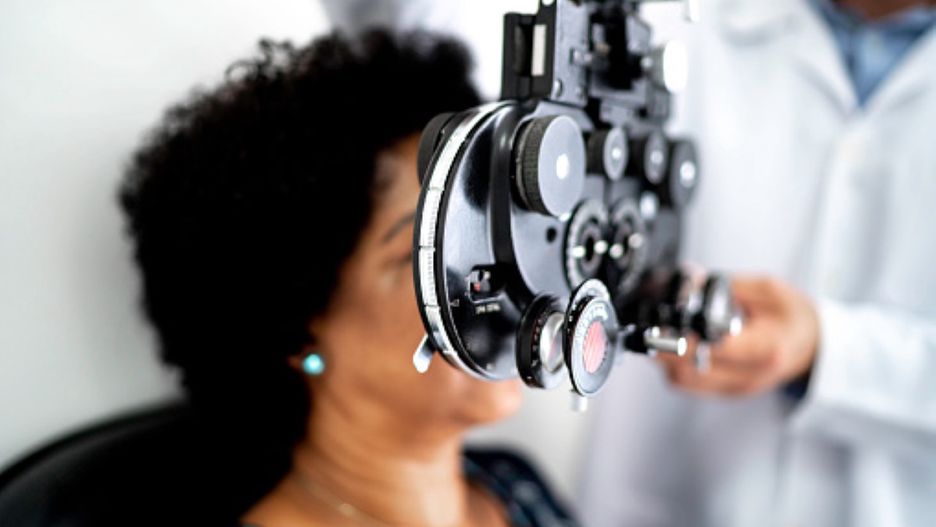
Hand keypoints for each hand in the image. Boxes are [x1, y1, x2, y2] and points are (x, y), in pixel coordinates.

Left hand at [657, 276, 819, 396]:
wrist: (814, 346)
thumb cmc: (795, 318)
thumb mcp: (769, 289)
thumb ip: (727, 286)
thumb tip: (690, 280)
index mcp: (766, 349)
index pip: (714, 349)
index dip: (683, 336)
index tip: (664, 320)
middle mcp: (750, 375)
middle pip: (689, 371)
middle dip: (662, 347)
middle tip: (650, 325)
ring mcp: (737, 387)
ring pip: (683, 381)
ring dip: (664, 358)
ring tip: (659, 333)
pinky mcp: (727, 391)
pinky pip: (689, 384)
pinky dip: (674, 366)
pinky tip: (674, 346)